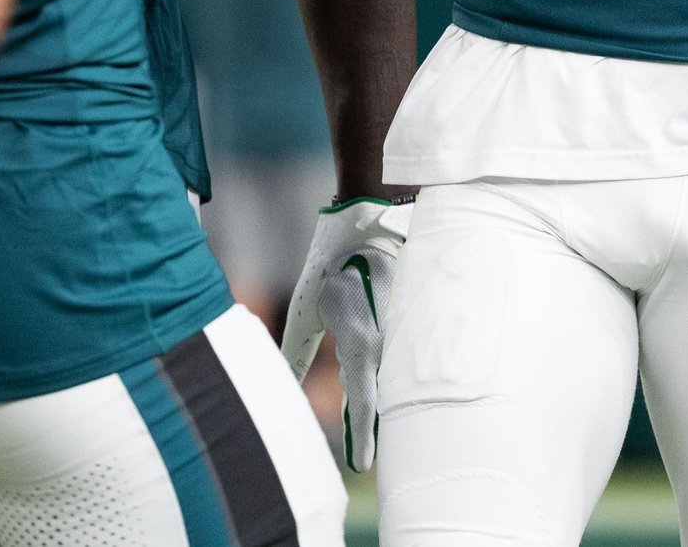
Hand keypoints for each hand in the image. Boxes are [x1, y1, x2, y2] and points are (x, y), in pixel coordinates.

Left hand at [280, 195, 411, 470]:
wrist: (372, 219)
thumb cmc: (335, 260)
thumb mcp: (308, 306)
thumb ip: (295, 348)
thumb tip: (278, 379)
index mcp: (363, 343)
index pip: (364, 404)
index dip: (361, 437)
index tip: (362, 468)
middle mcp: (388, 344)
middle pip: (381, 397)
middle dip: (369, 424)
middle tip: (362, 456)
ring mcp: (403, 333)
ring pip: (390, 378)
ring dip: (378, 398)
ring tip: (364, 422)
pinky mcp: (409, 322)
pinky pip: (399, 357)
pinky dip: (388, 373)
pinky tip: (380, 378)